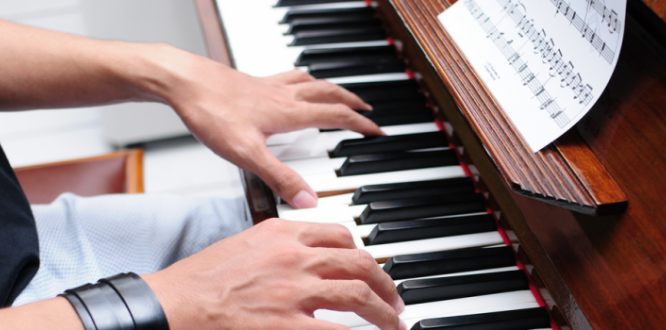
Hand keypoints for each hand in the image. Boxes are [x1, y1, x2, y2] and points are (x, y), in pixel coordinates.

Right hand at [143, 219, 405, 329]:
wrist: (174, 304)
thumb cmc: (201, 278)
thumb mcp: (243, 243)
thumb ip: (278, 243)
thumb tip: (305, 253)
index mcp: (282, 234)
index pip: (338, 234)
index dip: (361, 252)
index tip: (368, 265)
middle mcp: (295, 258)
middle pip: (358, 263)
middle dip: (384, 282)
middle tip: (393, 298)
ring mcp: (294, 292)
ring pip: (358, 295)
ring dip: (384, 312)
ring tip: (394, 323)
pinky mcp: (287, 326)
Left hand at [160, 52, 383, 208]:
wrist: (183, 81)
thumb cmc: (211, 112)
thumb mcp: (247, 154)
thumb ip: (279, 178)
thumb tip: (308, 199)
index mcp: (288, 113)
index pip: (336, 115)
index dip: (360, 124)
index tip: (377, 130)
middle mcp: (283, 95)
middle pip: (329, 93)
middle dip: (352, 101)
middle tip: (366, 108)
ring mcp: (268, 86)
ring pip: (311, 82)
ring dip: (331, 87)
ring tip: (339, 93)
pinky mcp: (252, 82)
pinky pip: (286, 76)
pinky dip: (301, 79)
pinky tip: (292, 86)